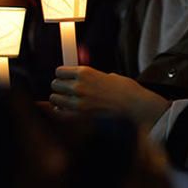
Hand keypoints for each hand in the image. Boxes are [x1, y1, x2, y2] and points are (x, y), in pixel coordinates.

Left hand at [50, 66, 169, 125]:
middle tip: (67, 90)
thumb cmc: (124, 89)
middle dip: (60, 87)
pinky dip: (61, 111)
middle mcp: (79, 85)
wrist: (133, 104)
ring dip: (59, 99)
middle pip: (55, 84)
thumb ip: (91, 76)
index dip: (63, 75)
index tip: (66, 78)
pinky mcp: (80, 115)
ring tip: (67, 100)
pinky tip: (67, 109)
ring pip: (55, 98)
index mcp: (85, 72)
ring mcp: (78, 101)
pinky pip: (60, 112)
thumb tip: (80, 77)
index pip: (59, 71)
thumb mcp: (107, 75)